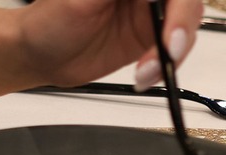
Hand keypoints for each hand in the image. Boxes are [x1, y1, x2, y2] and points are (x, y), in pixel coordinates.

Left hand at [17, 0, 203, 88]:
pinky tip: (145, 76)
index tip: (165, 19)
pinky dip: (165, 66)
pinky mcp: (150, 39)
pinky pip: (173, 50)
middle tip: (170, 49)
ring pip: (185, 25)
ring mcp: (150, 13)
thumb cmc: (49, 20)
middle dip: (181, 25)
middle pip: (184, 1)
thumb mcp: (81, 0)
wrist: (39, 56)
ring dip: (173, 51)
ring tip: (146, 72)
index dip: (176, 2)